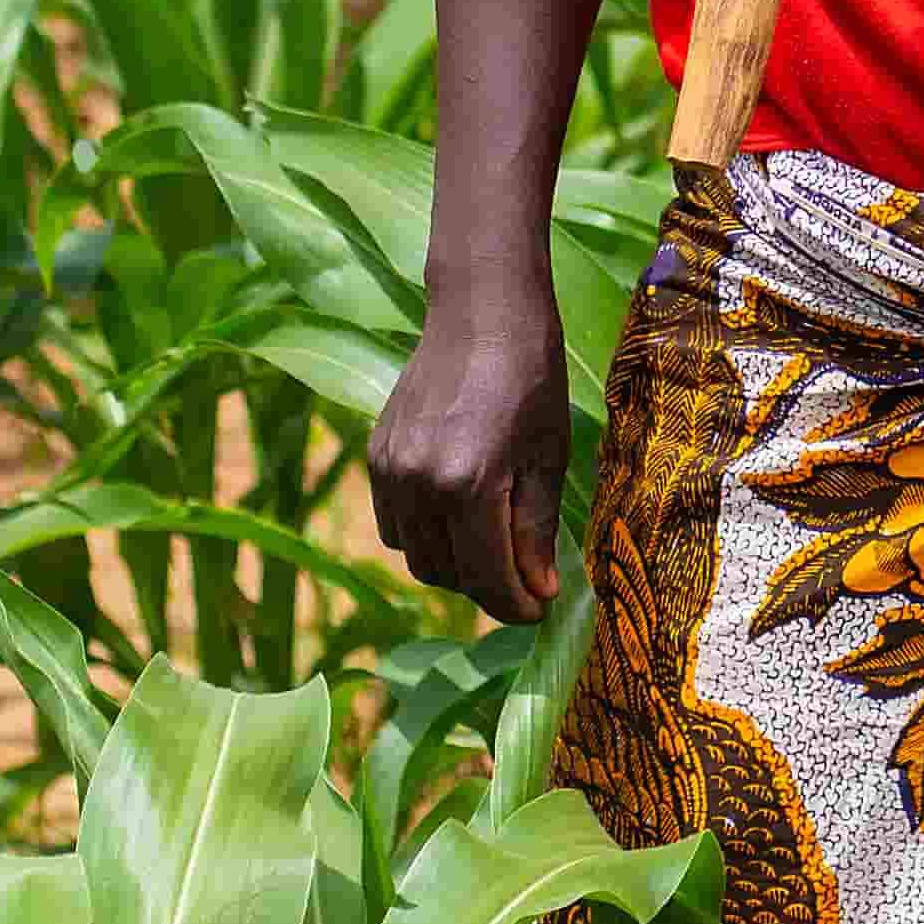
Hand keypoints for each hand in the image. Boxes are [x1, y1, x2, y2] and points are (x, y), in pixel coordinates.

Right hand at [369, 304, 570, 622]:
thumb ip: (535, 531)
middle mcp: (418, 485)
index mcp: (468, 484)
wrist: (482, 313)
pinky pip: (394, 526)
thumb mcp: (547, 456)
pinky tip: (458, 517)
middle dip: (487, 587)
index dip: (515, 605)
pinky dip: (425, 537)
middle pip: (447, 574)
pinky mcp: (376, 458)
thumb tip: (538, 593)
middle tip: (523, 578)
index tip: (539, 610)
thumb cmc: (531, 378)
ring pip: (415, 556)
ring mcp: (389, 472)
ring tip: (494, 546)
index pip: (486, 576)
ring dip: (454, 566)